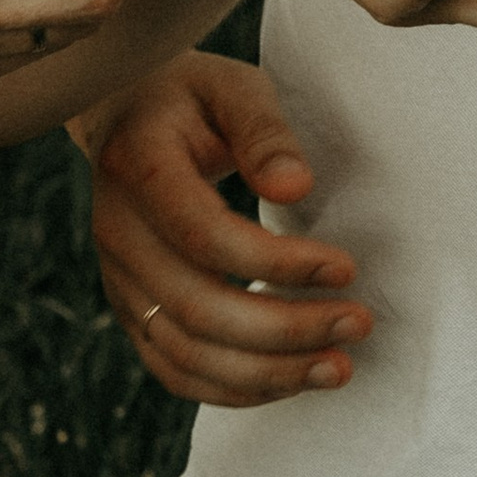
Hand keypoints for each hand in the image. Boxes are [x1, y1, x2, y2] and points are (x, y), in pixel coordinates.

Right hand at [75, 53, 373, 406]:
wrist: (125, 113)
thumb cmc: (193, 97)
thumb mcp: (234, 88)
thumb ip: (264, 132)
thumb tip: (297, 188)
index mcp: (139, 167)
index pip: (205, 236)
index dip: (278, 263)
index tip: (346, 266)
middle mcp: (117, 232)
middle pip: (197, 309)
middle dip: (285, 330)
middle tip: (358, 324)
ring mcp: (118, 279)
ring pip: (186, 355)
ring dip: (268, 373)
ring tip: (337, 367)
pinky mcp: (131, 310)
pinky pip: (175, 370)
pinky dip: (235, 388)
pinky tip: (291, 379)